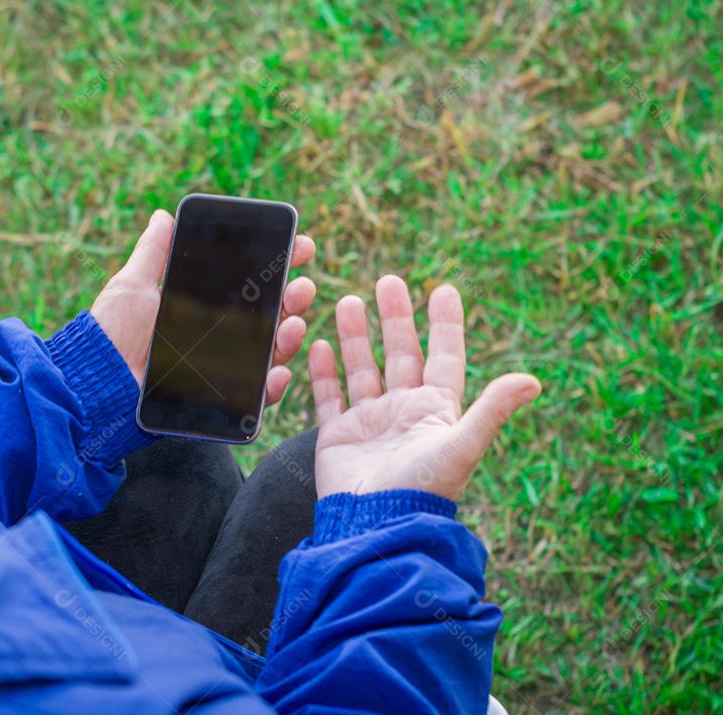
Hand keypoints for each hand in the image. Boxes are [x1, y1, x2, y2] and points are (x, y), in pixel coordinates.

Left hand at [91, 209, 316, 405]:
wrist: (94, 382)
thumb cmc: (110, 333)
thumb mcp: (132, 286)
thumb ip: (154, 253)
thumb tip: (162, 216)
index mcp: (203, 306)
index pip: (251, 284)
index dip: (280, 265)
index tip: (301, 246)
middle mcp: (219, 337)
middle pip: (271, 316)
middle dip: (295, 298)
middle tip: (302, 286)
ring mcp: (222, 368)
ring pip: (271, 352)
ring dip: (290, 336)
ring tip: (293, 323)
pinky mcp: (219, 399)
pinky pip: (255, 396)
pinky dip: (273, 385)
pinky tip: (278, 371)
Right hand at [308, 275, 540, 500]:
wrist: (376, 525)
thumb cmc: (422, 489)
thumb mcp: (461, 445)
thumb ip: (491, 410)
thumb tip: (533, 380)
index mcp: (435, 411)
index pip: (443, 357)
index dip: (445, 324)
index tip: (444, 289)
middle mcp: (403, 412)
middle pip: (400, 354)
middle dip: (395, 318)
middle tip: (388, 281)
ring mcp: (369, 422)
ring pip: (362, 369)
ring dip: (356, 336)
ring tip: (346, 301)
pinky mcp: (338, 436)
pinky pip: (329, 396)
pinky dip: (324, 372)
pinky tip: (320, 345)